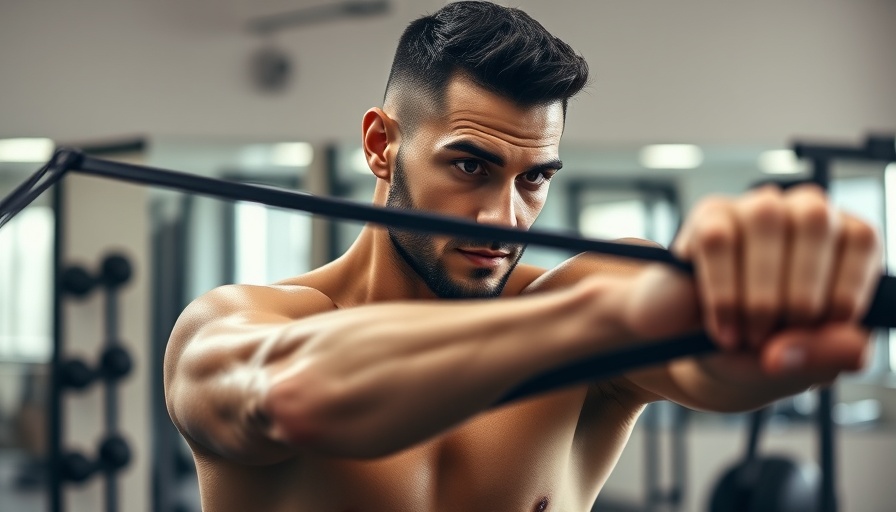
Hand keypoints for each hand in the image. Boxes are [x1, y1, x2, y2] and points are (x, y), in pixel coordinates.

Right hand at [626, 184, 881, 377]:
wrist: (703, 351)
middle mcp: (801, 213)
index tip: (825, 328)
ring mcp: (753, 209)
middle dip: (798, 291)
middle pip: (812, 220)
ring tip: (748, 336)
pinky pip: (716, 238)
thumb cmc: (768, 348)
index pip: (858, 238)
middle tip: (778, 338)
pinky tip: (722, 327)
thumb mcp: (812, 363)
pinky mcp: (708, 216)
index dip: (845, 287)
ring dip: (757, 291)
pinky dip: (721, 292)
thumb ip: (829, 353)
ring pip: (764, 218)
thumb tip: (797, 346)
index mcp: (843, 242)